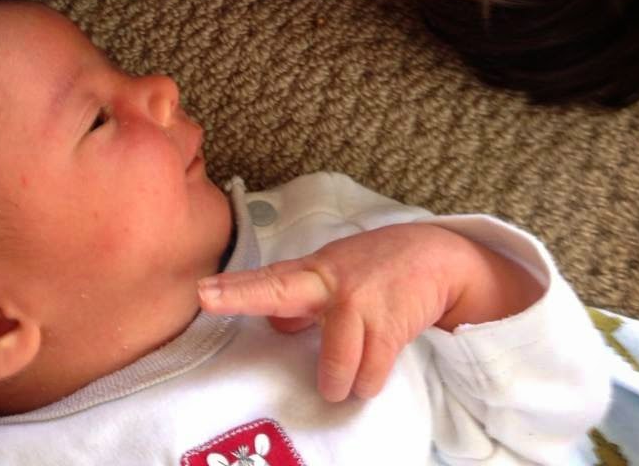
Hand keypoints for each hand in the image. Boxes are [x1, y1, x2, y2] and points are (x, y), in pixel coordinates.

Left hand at [199, 223, 541, 401]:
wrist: (437, 256)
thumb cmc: (380, 270)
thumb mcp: (337, 278)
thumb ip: (304, 303)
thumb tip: (273, 323)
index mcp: (314, 273)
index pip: (268, 280)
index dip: (233, 288)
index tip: (201, 291)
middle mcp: (330, 282)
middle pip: (280, 291)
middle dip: (241, 295)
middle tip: (206, 297)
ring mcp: (359, 301)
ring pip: (335, 365)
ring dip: (342, 380)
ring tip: (349, 374)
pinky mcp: (390, 323)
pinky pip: (368, 375)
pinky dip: (369, 381)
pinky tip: (374, 366)